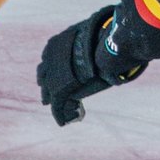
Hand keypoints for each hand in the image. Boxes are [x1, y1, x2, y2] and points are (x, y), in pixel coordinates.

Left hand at [37, 4, 147, 126]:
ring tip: (63, 112)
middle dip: (47, 86)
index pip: (49, 58)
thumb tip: (115, 40)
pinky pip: (57, 105)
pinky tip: (64, 122)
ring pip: (49, 92)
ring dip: (54, 101)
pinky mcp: (60, 91)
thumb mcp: (99, 37)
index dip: (52, 69)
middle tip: (48, 97)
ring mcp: (54, 75)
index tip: (55, 76)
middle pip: (44, 75)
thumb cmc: (109, 40)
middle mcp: (51, 58)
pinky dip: (60, 114)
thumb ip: (99, 42)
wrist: (108, 52)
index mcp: (58, 43)